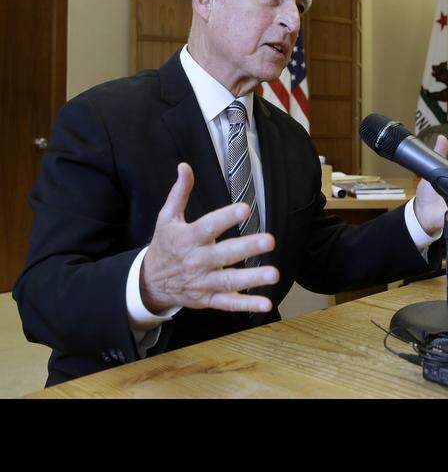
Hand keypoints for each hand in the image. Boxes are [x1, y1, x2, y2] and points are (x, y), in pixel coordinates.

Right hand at [140, 163, 279, 313]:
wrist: (148, 281)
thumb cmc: (165, 245)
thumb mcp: (166, 218)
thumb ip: (179, 193)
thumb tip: (185, 166)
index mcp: (187, 238)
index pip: (208, 226)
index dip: (226, 217)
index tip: (245, 208)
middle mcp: (196, 261)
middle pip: (223, 254)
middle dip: (247, 247)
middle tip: (270, 240)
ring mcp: (203, 282)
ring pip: (229, 281)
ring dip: (252, 279)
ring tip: (274, 274)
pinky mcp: (208, 299)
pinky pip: (229, 303)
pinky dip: (247, 305)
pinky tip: (266, 304)